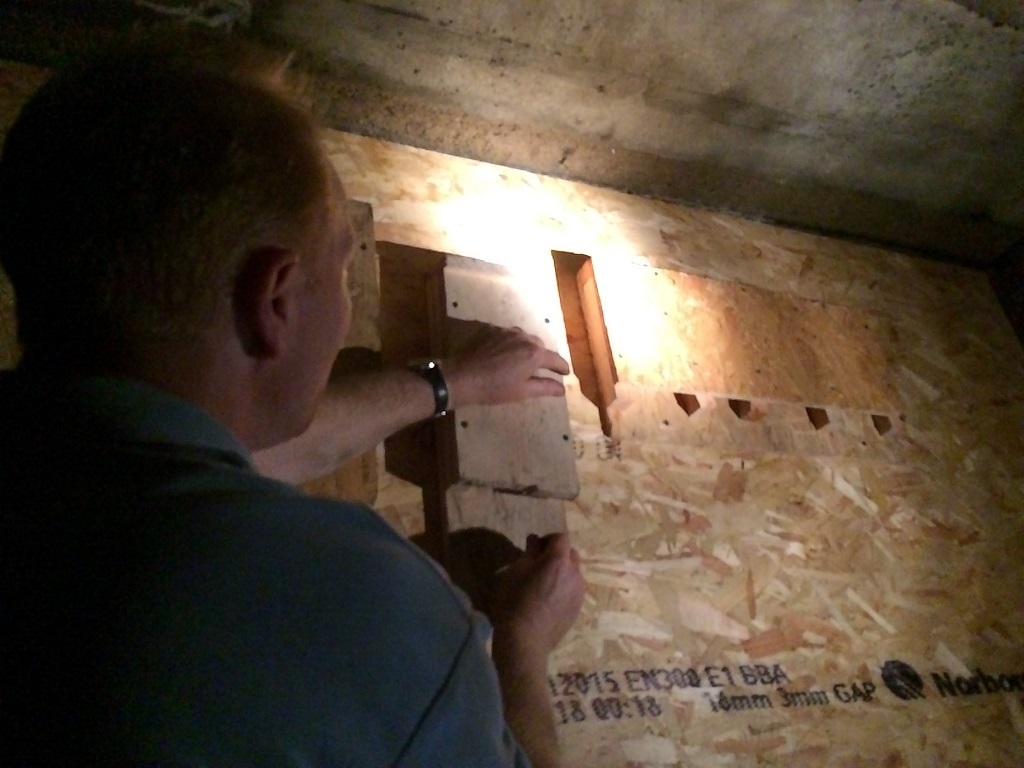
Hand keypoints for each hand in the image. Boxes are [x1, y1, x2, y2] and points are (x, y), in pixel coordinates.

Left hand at [444, 322, 569, 408]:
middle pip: (539, 346)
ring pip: (522, 337)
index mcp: (534, 353)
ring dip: (525, 347)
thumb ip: (545, 387)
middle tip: (540, 368)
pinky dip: (508, 343)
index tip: (565, 373)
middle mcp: (523, 337)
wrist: (461, 377)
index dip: (562, 367)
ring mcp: (505, 330)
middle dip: (542, 357)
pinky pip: (505, 334)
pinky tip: (501, 353)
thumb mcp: (522, 391)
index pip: (555, 359)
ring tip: (520, 359)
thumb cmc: (494, 388)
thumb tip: (562, 388)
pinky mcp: (489, 329)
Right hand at [491, 533, 584, 655]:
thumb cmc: (514, 602)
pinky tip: (548, 601)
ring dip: (561, 572)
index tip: (534, 549)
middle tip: (538, 566)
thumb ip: (529, 553)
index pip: (561, 537)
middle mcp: (574, 573)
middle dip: (557, 555)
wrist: (525, 641)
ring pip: (573, 572)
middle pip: (570, 554)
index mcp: (558, 560)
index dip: (548, 540)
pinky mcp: (578, 608)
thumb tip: (535, 540)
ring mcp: (579, 591)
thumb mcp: (515, 572)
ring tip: (543, 585)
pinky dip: (564, 588)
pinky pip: (573, 589)